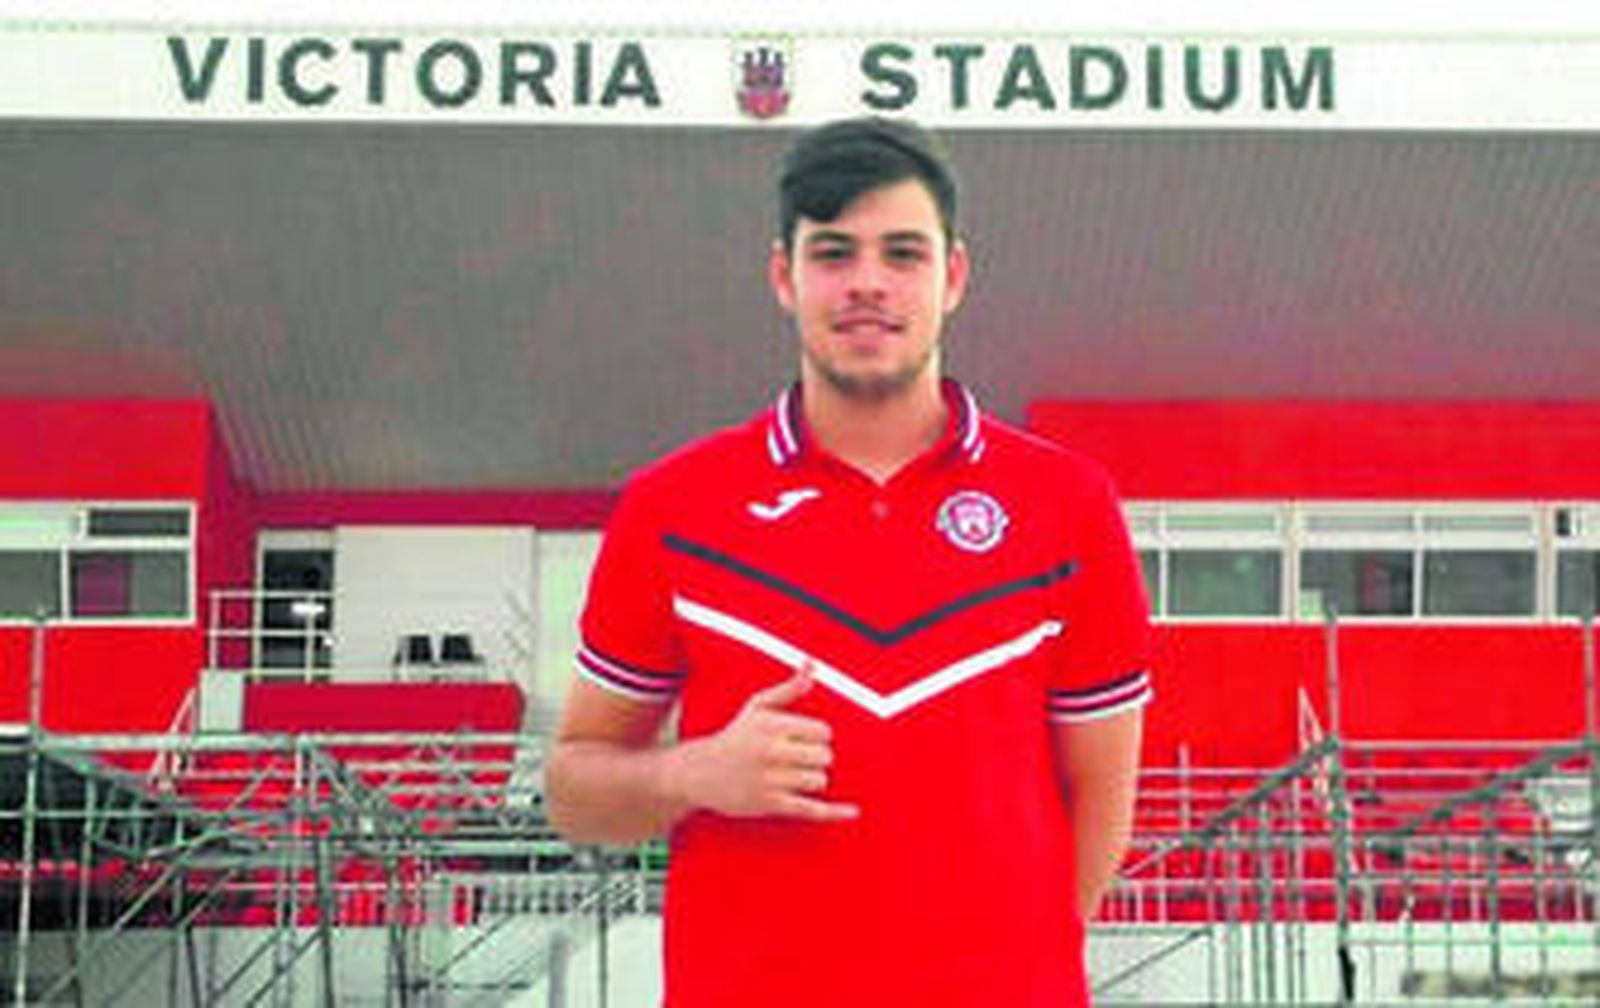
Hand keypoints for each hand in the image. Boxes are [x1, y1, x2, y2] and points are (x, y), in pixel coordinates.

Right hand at [672, 663, 858, 821]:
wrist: (700, 772)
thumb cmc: (735, 737)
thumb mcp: (758, 707)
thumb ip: (789, 688)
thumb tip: (812, 667)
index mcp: (772, 725)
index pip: (822, 732)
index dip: (818, 736)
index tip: (806, 739)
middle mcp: (772, 752)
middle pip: (824, 756)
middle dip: (817, 757)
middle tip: (799, 757)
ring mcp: (771, 780)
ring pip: (819, 780)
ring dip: (813, 778)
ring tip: (795, 774)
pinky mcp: (770, 804)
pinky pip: (811, 809)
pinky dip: (833, 812)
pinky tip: (852, 811)